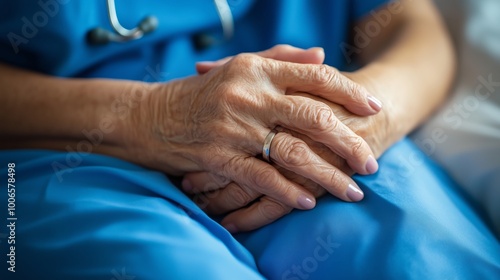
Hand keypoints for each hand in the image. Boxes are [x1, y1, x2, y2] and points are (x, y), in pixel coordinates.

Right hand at [127, 45, 381, 214]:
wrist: (153, 116)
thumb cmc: (203, 92)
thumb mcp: (241, 67)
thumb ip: (283, 60)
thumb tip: (323, 55)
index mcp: (257, 69)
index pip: (315, 77)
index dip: (349, 93)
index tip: (373, 109)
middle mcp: (249, 96)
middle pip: (313, 117)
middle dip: (350, 142)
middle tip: (371, 164)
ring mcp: (233, 128)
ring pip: (293, 152)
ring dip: (327, 175)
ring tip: (352, 191)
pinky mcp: (218, 157)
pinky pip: (261, 177)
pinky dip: (287, 191)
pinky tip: (308, 202)